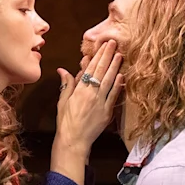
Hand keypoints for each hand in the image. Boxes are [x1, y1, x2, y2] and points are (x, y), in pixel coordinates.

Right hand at [54, 41, 124, 157]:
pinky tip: (122, 76)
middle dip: (107, 56)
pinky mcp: (107, 112)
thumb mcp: (62, 101)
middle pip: (100, 71)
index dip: (97, 56)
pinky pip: (113, 96)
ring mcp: (100, 103)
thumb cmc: (66, 123)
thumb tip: (62, 70)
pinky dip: (118, 86)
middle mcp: (91, 94)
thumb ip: (66, 84)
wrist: (73, 141)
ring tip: (120, 55)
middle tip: (113, 43)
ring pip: (109, 81)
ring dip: (114, 67)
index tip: (102, 45)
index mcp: (79, 90)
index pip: (90, 68)